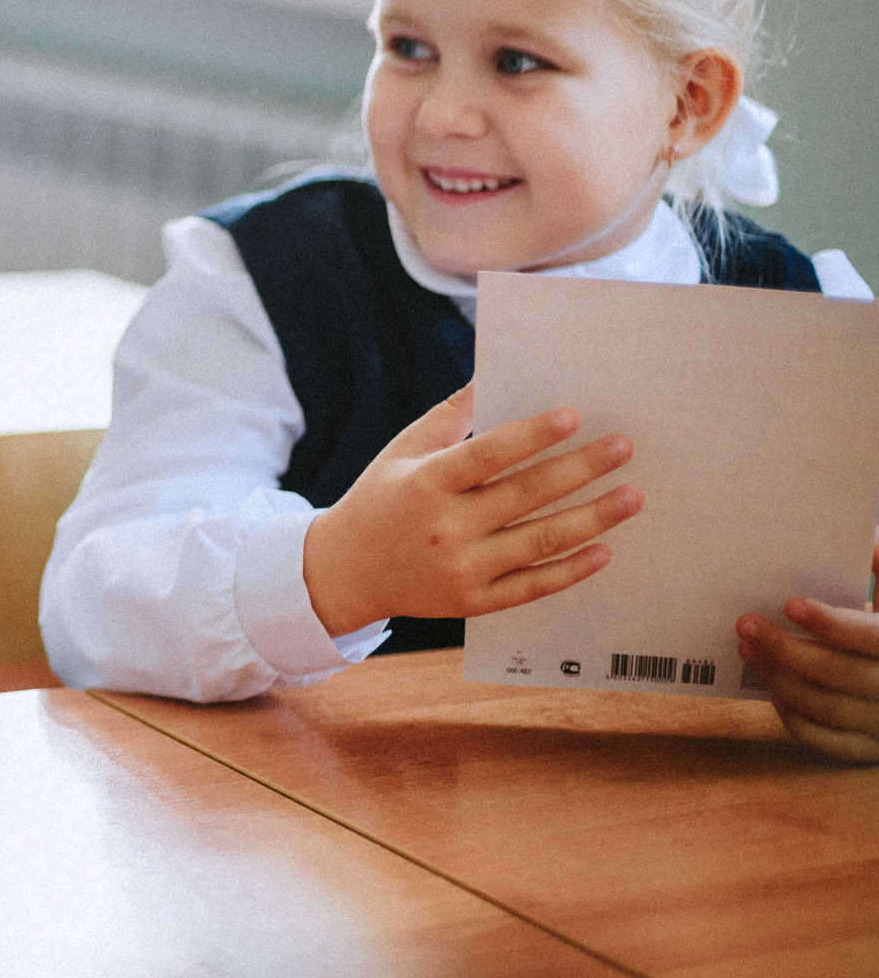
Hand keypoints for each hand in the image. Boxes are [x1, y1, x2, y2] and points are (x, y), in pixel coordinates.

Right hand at [301, 386, 641, 635]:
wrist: (345, 572)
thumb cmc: (380, 500)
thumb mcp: (401, 453)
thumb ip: (448, 418)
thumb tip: (489, 376)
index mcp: (425, 483)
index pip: (488, 455)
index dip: (532, 435)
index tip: (575, 417)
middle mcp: (444, 527)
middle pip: (526, 495)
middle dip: (580, 469)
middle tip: (623, 448)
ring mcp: (461, 569)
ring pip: (540, 541)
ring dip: (592, 518)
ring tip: (632, 495)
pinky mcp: (473, 601)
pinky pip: (533, 586)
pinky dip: (571, 570)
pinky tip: (604, 550)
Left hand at [738, 544, 878, 762]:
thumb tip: (874, 548)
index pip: (872, 639)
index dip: (832, 623)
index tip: (789, 603)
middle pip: (840, 675)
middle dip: (787, 650)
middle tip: (745, 624)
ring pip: (827, 708)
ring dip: (779, 678)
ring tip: (748, 649)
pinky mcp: (872, 751)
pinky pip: (830, 742)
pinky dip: (798, 720)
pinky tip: (775, 692)